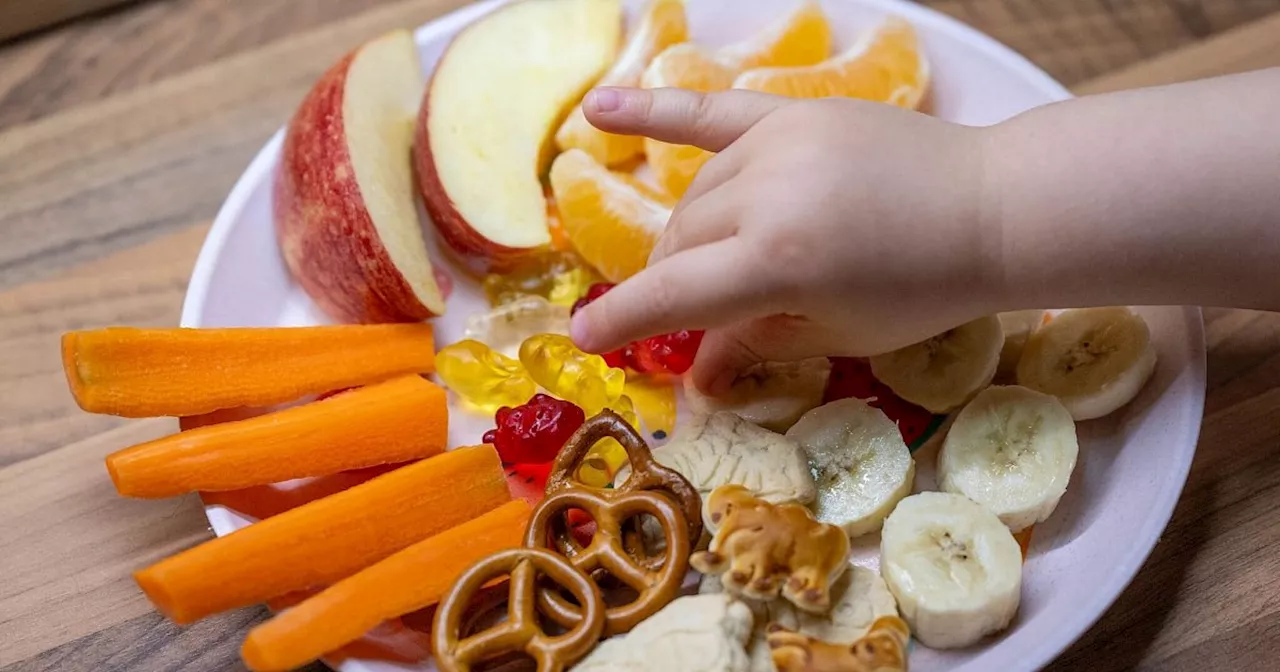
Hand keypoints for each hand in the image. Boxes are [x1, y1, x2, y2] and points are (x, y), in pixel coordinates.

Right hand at [569, 86, 1001, 393]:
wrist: (993, 207)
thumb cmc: (923, 288)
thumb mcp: (838, 333)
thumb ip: (755, 345)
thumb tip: (696, 378)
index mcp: (779, 261)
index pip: (675, 295)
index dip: (625, 322)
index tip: (584, 340)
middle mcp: (766, 195)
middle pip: (682, 245)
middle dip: (678, 286)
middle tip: (700, 316)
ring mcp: (777, 145)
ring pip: (695, 198)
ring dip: (692, 238)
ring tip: (716, 264)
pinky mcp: (792, 115)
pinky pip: (709, 112)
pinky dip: (652, 111)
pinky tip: (595, 112)